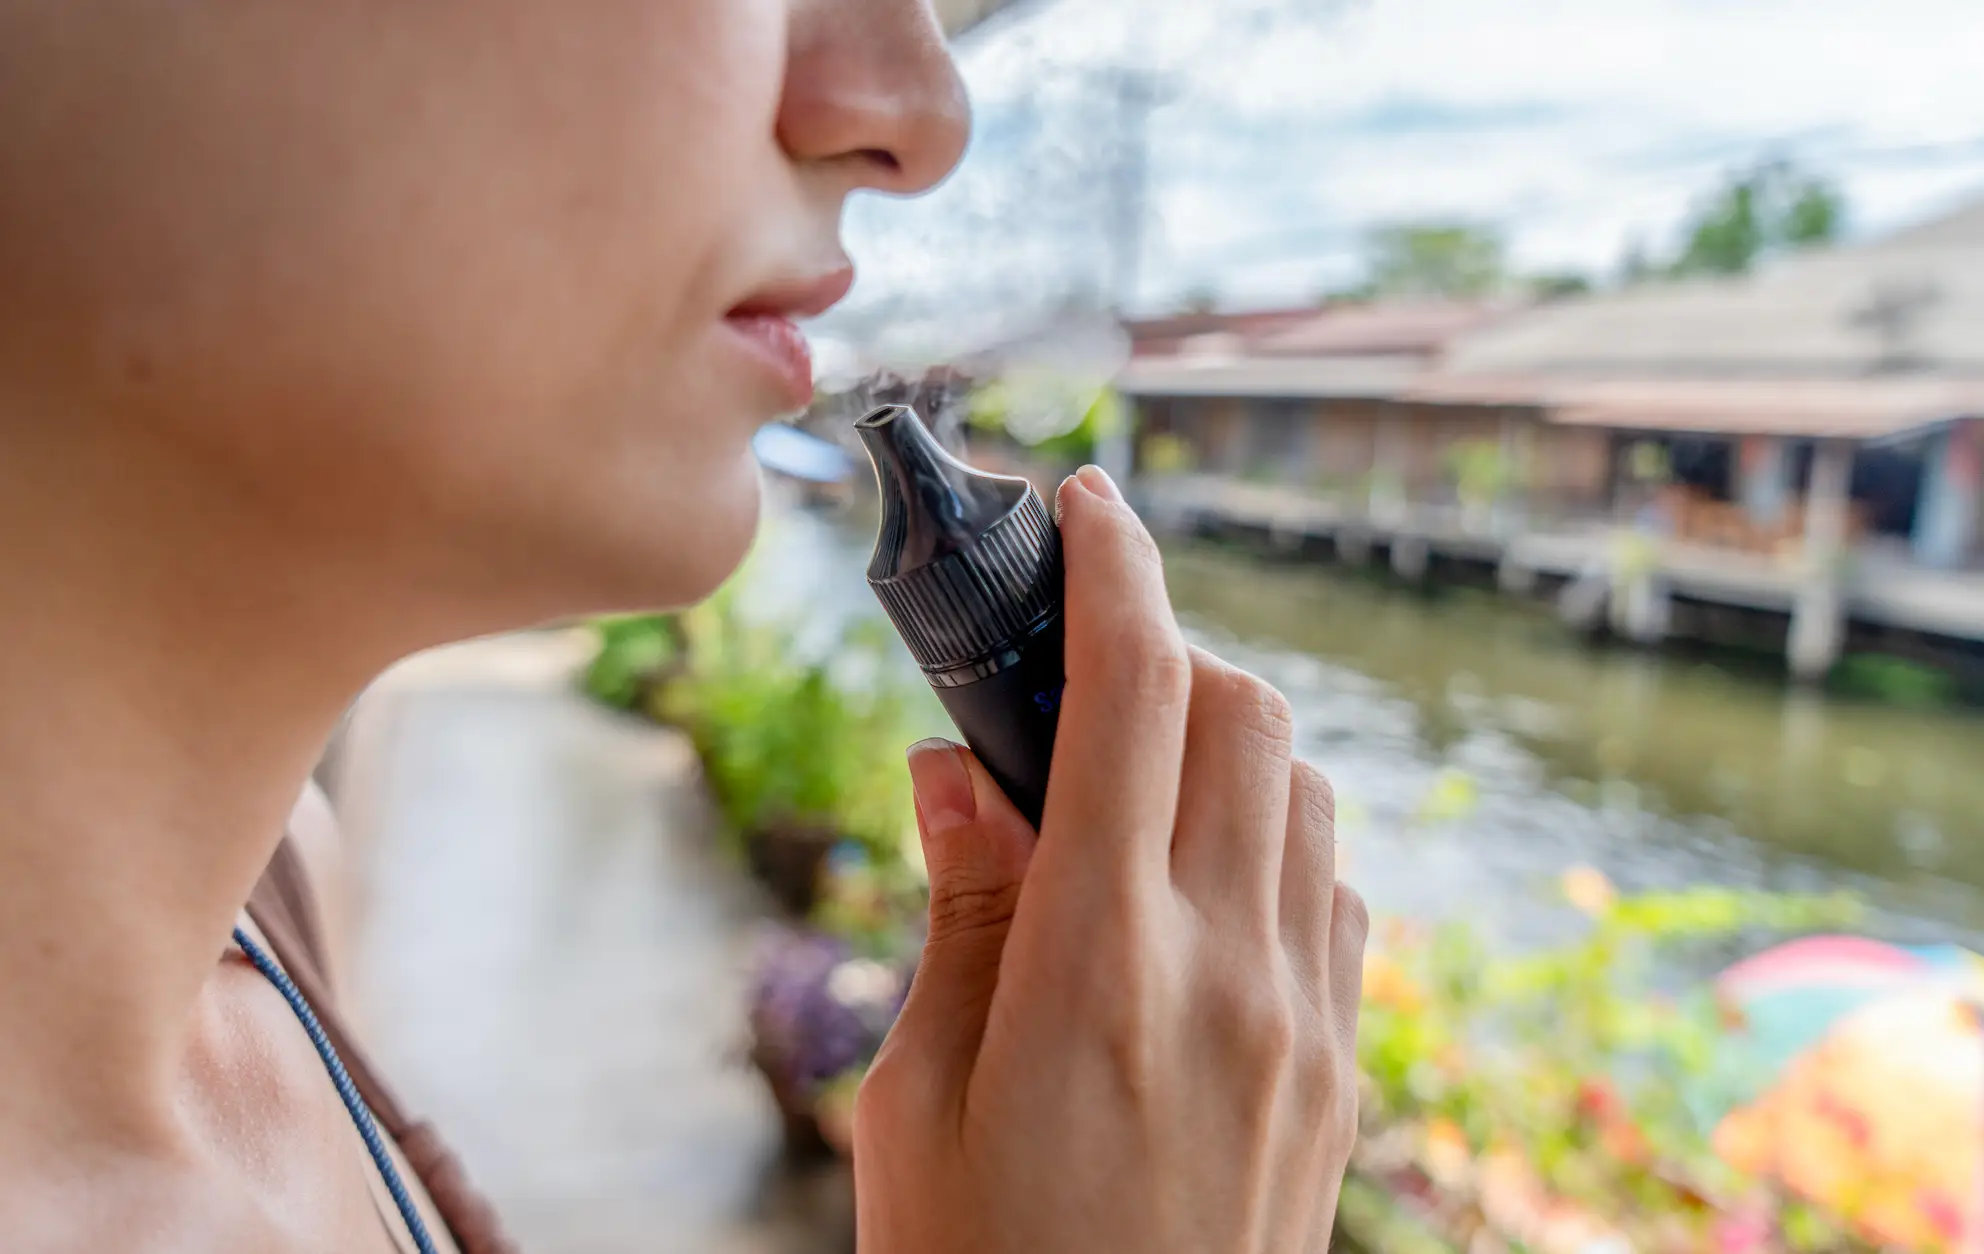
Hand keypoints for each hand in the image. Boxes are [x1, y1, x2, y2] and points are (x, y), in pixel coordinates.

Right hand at [856, 465, 1367, 1253]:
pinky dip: (1277, 838)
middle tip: (1082, 671)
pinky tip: (1201, 889)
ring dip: (1227, 738)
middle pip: (1242, 709)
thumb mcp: (917, 1093)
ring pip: (1305, 789)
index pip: (1130, 693)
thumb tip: (960, 765)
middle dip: (1167, 646)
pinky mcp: (1343, 1072)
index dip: (1114, 569)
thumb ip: (959, 908)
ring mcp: (1308, 1021)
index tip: (1090, 506)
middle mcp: (1229, 969)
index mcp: (1097, 962)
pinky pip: (1337, 892)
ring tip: (1132, 782)